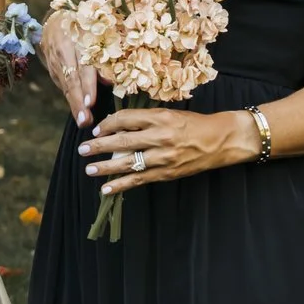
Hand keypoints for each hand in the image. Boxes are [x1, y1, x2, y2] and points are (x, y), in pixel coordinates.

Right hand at [40, 11, 99, 125]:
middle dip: (78, 102)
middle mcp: (64, 52)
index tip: (91, 102)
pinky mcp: (53, 70)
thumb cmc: (83, 25)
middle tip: (85, 120)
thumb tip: (111, 79)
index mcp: (77, 40)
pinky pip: (63, 85)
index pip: (83, 66)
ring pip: (66, 86)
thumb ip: (104, 53)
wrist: (55, 21)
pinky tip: (78, 112)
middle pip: (72, 80)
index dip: (87, 85)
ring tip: (83, 121)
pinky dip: (71, 99)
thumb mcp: (95, 31)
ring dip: (74, 105)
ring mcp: (56, 62)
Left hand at [77, 106, 256, 195]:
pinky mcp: (167, 173)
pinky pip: (139, 180)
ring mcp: (163, 157)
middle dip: (99, 146)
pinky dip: (121, 185)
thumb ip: (146, 120)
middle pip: (122, 141)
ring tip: (89, 169)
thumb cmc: (193, 124)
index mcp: (160, 117)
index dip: (108, 125)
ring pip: (128, 163)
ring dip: (105, 167)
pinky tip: (106, 189)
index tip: (97, 129)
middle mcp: (160, 136)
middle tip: (82, 149)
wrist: (220, 140)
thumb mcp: (170, 114)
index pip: (125, 119)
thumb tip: (118, 127)